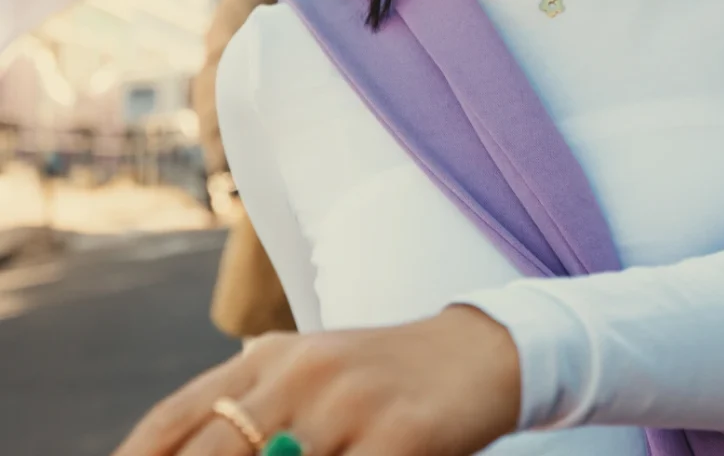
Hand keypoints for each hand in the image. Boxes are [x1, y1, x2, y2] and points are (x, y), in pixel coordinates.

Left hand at [112, 305, 520, 455]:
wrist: (476, 350)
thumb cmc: (382, 377)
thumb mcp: (311, 374)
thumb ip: (253, 405)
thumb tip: (187, 444)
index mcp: (272, 356)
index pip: (175, 418)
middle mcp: (302, 371)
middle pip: (213, 451)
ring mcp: (352, 400)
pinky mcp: (403, 431)